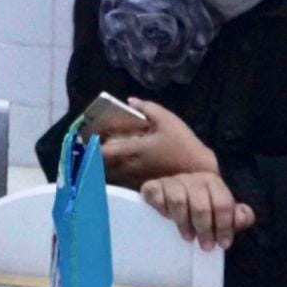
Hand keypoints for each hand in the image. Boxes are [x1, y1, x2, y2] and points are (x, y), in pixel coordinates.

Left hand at [101, 98, 217, 189]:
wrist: (199, 170)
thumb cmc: (182, 143)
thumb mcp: (167, 119)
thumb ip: (147, 108)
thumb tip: (130, 101)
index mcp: (134, 150)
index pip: (104, 151)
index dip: (93, 146)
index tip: (87, 138)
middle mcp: (131, 166)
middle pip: (103, 165)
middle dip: (94, 157)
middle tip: (90, 147)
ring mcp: (136, 178)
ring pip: (111, 174)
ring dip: (102, 166)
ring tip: (99, 157)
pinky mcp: (143, 184)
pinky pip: (122, 180)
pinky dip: (115, 174)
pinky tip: (116, 167)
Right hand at [141, 172, 255, 251]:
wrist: (174, 197)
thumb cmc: (203, 210)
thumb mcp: (223, 216)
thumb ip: (238, 217)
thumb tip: (243, 217)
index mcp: (212, 182)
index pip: (222, 203)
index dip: (224, 226)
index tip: (223, 244)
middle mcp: (192, 178)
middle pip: (200, 205)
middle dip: (205, 228)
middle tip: (206, 246)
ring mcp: (171, 181)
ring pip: (178, 200)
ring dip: (183, 222)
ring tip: (188, 237)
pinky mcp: (153, 186)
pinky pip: (155, 194)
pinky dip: (161, 208)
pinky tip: (166, 218)